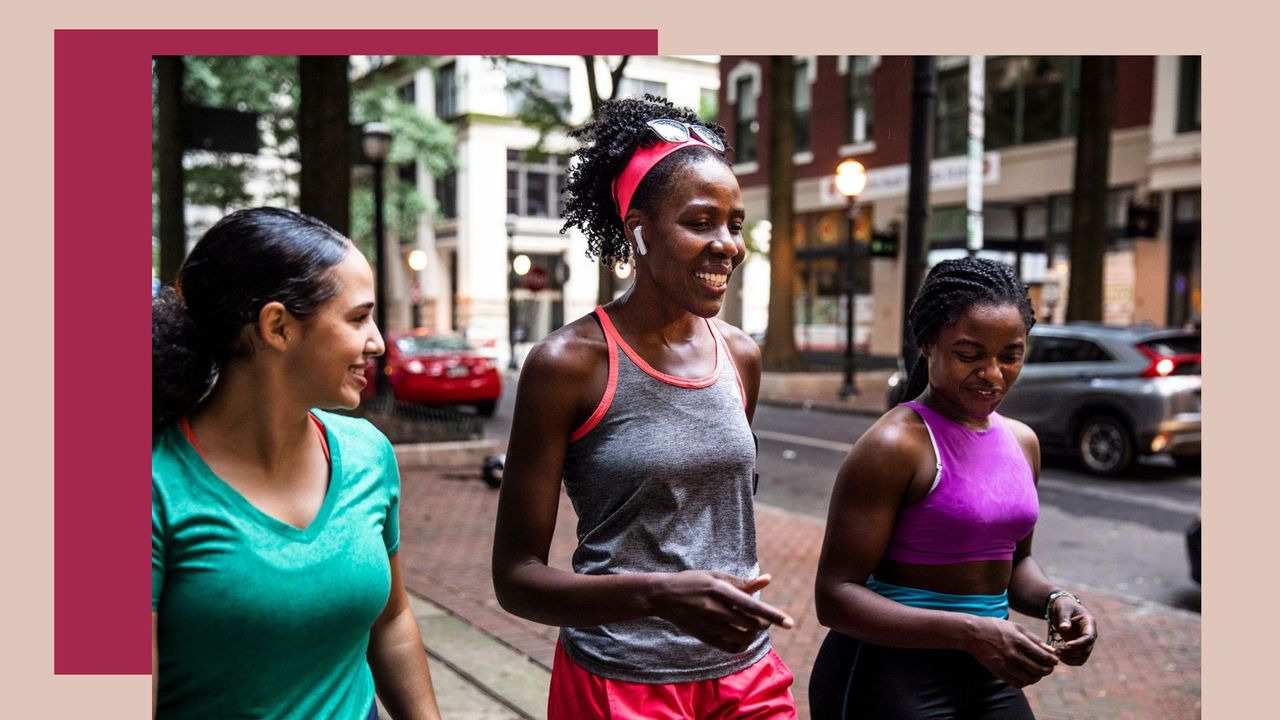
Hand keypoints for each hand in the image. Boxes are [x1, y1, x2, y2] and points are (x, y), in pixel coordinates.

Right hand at [650, 571, 794, 653]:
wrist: (663, 596)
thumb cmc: (693, 582)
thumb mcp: (716, 576)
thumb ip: (742, 582)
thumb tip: (767, 579)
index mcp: (720, 590)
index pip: (753, 605)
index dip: (773, 615)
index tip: (790, 623)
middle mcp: (715, 609)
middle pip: (751, 624)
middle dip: (763, 623)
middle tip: (763, 619)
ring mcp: (709, 624)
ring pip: (743, 637)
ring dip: (754, 633)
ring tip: (753, 625)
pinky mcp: (704, 636)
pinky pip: (730, 647)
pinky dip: (742, 644)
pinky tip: (743, 637)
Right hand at [966, 617, 1059, 687]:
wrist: (973, 634)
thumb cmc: (997, 627)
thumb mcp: (1017, 627)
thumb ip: (1035, 639)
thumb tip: (1051, 650)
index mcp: (1018, 641)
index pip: (1042, 656)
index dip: (1052, 660)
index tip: (1054, 660)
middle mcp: (1012, 654)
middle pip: (1038, 669)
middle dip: (1048, 670)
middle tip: (1049, 667)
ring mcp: (1005, 665)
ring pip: (1030, 679)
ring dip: (1038, 677)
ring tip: (1038, 672)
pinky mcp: (999, 672)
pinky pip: (1018, 683)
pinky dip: (1026, 682)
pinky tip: (1026, 675)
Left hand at [1048, 596, 1096, 665]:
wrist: (1062, 610)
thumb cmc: (1064, 606)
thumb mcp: (1063, 608)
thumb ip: (1064, 618)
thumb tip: (1065, 628)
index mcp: (1089, 623)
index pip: (1089, 638)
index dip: (1079, 643)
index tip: (1066, 645)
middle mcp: (1090, 635)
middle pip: (1086, 649)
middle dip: (1072, 652)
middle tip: (1057, 650)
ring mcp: (1086, 643)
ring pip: (1083, 657)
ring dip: (1070, 658)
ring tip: (1056, 653)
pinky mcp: (1080, 648)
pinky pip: (1078, 659)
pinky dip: (1069, 661)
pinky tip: (1059, 656)